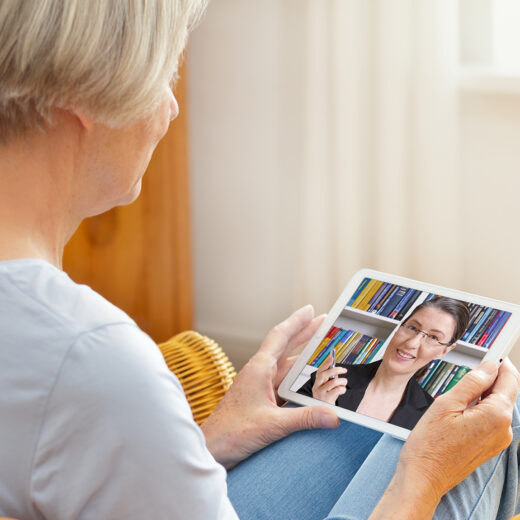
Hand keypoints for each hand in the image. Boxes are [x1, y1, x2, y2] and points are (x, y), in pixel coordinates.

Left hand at [201, 305, 339, 468]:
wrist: (211, 448)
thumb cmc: (231, 432)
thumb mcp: (272, 424)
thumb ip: (304, 419)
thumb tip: (333, 416)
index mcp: (259, 368)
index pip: (280, 336)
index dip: (297, 321)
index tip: (311, 309)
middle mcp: (259, 372)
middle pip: (285, 346)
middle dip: (305, 333)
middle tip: (324, 322)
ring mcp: (259, 385)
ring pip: (286, 365)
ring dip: (304, 357)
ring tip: (323, 350)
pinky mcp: (259, 398)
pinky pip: (284, 383)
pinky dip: (298, 378)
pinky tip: (310, 382)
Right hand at [312, 355, 347, 404]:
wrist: (326, 412)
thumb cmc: (328, 401)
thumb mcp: (328, 389)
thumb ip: (331, 380)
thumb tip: (337, 371)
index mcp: (317, 384)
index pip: (319, 371)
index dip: (325, 364)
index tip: (332, 358)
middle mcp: (316, 388)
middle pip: (325, 374)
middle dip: (336, 370)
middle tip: (344, 370)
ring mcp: (320, 393)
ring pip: (333, 382)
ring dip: (342, 381)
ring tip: (344, 383)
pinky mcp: (327, 399)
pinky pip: (337, 390)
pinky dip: (343, 389)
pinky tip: (342, 391)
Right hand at [369, 358, 519, 518]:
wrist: (423, 477)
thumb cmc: (430, 444)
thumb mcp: (447, 403)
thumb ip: (472, 382)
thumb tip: (489, 366)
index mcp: (496, 415)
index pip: (509, 379)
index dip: (500, 363)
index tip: (491, 353)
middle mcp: (504, 429)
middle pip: (504, 392)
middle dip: (489, 380)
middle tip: (465, 373)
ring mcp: (498, 440)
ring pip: (496, 405)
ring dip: (481, 395)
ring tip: (455, 398)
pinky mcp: (490, 447)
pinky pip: (490, 420)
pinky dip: (478, 409)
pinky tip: (458, 412)